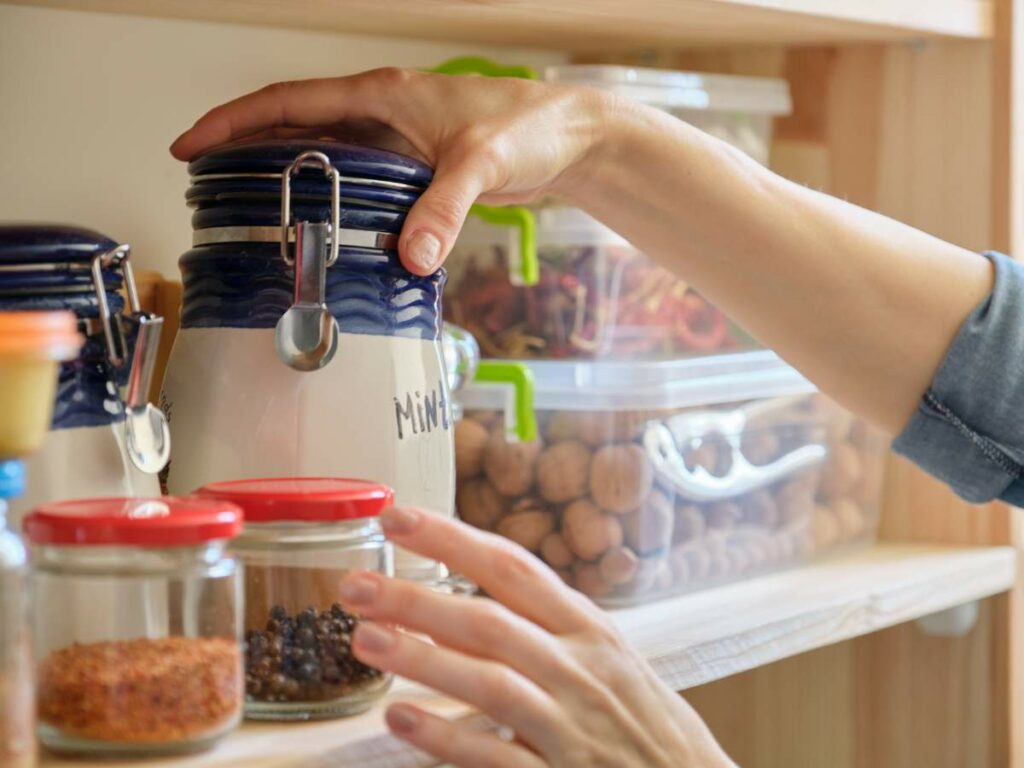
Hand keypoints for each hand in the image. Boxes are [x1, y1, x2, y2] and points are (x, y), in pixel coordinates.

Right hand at [170, 69, 613, 274]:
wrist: (568, 138)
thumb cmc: (528, 128)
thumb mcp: (481, 165)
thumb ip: (444, 208)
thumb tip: (412, 257)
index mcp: (382, 96)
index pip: (289, 101)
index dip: (235, 121)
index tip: (191, 145)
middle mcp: (381, 113)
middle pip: (293, 125)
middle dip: (243, 148)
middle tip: (202, 183)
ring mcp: (395, 139)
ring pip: (322, 152)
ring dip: (282, 173)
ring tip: (243, 206)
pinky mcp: (414, 166)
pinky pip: (355, 178)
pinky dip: (329, 195)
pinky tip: (318, 224)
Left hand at [337, 507, 733, 767]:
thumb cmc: (644, 720)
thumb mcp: (605, 659)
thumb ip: (542, 628)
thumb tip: (461, 600)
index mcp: (589, 629)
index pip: (513, 568)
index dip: (452, 538)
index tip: (398, 517)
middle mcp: (581, 670)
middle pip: (490, 622)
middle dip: (418, 599)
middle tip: (354, 585)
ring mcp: (573, 727)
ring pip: (491, 683)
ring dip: (424, 660)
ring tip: (366, 641)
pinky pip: (499, 759)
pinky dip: (448, 740)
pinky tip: (403, 722)